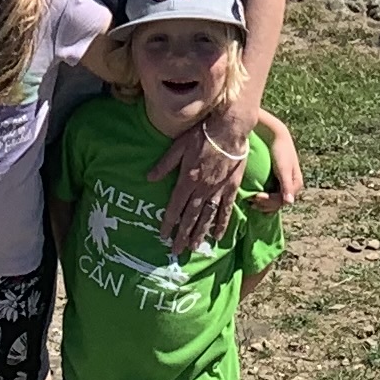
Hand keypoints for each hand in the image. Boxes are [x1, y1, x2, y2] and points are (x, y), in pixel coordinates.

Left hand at [159, 115, 251, 254]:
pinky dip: (221, 224)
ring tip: (194, 247)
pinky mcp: (231, 187)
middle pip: (190, 216)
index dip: (168, 223)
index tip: (162, 236)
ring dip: (200, 233)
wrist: (230, 128)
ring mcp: (218, 190)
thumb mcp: (178, 145)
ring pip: (207, 217)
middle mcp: (202, 189)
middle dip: (182, 235)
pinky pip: (226, 209)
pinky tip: (218, 236)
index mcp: (187, 179)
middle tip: (176, 251)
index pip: (175, 206)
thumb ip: (165, 164)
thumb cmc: (202, 133)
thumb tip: (149, 178)